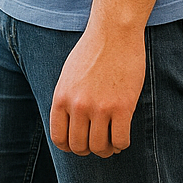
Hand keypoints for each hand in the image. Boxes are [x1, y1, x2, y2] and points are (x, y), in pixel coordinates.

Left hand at [49, 22, 146, 158]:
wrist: (114, 32)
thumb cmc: (92, 51)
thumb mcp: (68, 76)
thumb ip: (66, 100)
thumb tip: (71, 126)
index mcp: (61, 98)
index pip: (59, 138)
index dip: (69, 147)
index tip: (79, 144)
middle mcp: (78, 106)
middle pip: (79, 146)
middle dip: (88, 150)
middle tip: (98, 144)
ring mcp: (100, 107)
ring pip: (99, 147)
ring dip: (106, 150)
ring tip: (111, 144)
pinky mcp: (122, 107)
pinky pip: (120, 140)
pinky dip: (121, 145)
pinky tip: (122, 138)